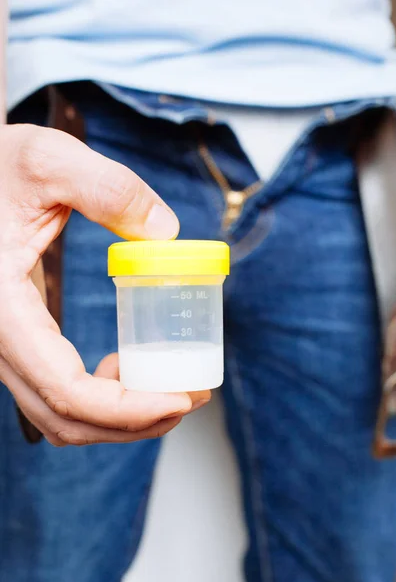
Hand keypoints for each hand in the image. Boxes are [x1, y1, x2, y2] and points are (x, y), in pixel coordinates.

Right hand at [0, 123, 209, 445]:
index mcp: (2, 309)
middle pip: (66, 417)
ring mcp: (6, 345)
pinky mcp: (19, 339)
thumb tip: (165, 232)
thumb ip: (108, 189)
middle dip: (134, 421)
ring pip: (59, 414)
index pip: (66, 390)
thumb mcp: (48, 160)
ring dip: (119, 417)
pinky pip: (57, 390)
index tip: (182, 398)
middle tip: (191, 398)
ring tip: (171, 391)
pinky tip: (126, 367)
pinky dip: (99, 397)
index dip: (128, 408)